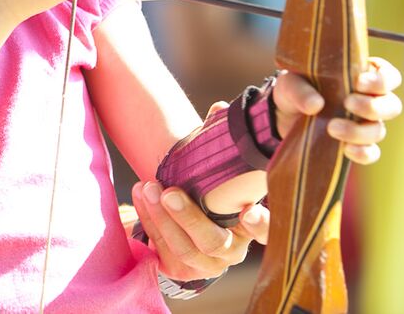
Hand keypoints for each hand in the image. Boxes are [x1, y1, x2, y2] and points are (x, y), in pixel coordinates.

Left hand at [130, 181, 267, 281]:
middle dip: (188, 217)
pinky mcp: (180, 270)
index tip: (249, 211)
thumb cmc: (202, 191)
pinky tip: (140, 196)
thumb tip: (223, 135)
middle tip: (168, 193)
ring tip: (147, 188)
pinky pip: (161, 249)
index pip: (263, 230)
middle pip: (213, 242)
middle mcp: (232, 251)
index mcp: (248, 228)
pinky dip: (147, 219)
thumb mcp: (216, 184)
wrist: (180, 215)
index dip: (259, 225)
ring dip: (160, 216)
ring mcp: (206, 264)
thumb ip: (223, 173)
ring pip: (183, 248)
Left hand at [273, 58, 402, 163]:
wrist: (283, 116)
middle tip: (348, 103)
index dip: (382, 80)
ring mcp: (364, 124)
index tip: (359, 82)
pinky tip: (345, 149)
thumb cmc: (294, 90)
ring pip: (379, 130)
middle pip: (392, 105)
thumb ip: (300, 89)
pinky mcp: (356, 145)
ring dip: (359, 131)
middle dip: (373, 106)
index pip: (389, 76)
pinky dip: (362, 153)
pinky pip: (371, 153)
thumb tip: (316, 105)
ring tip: (332, 128)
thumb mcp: (290, 83)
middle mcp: (369, 100)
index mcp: (360, 76)